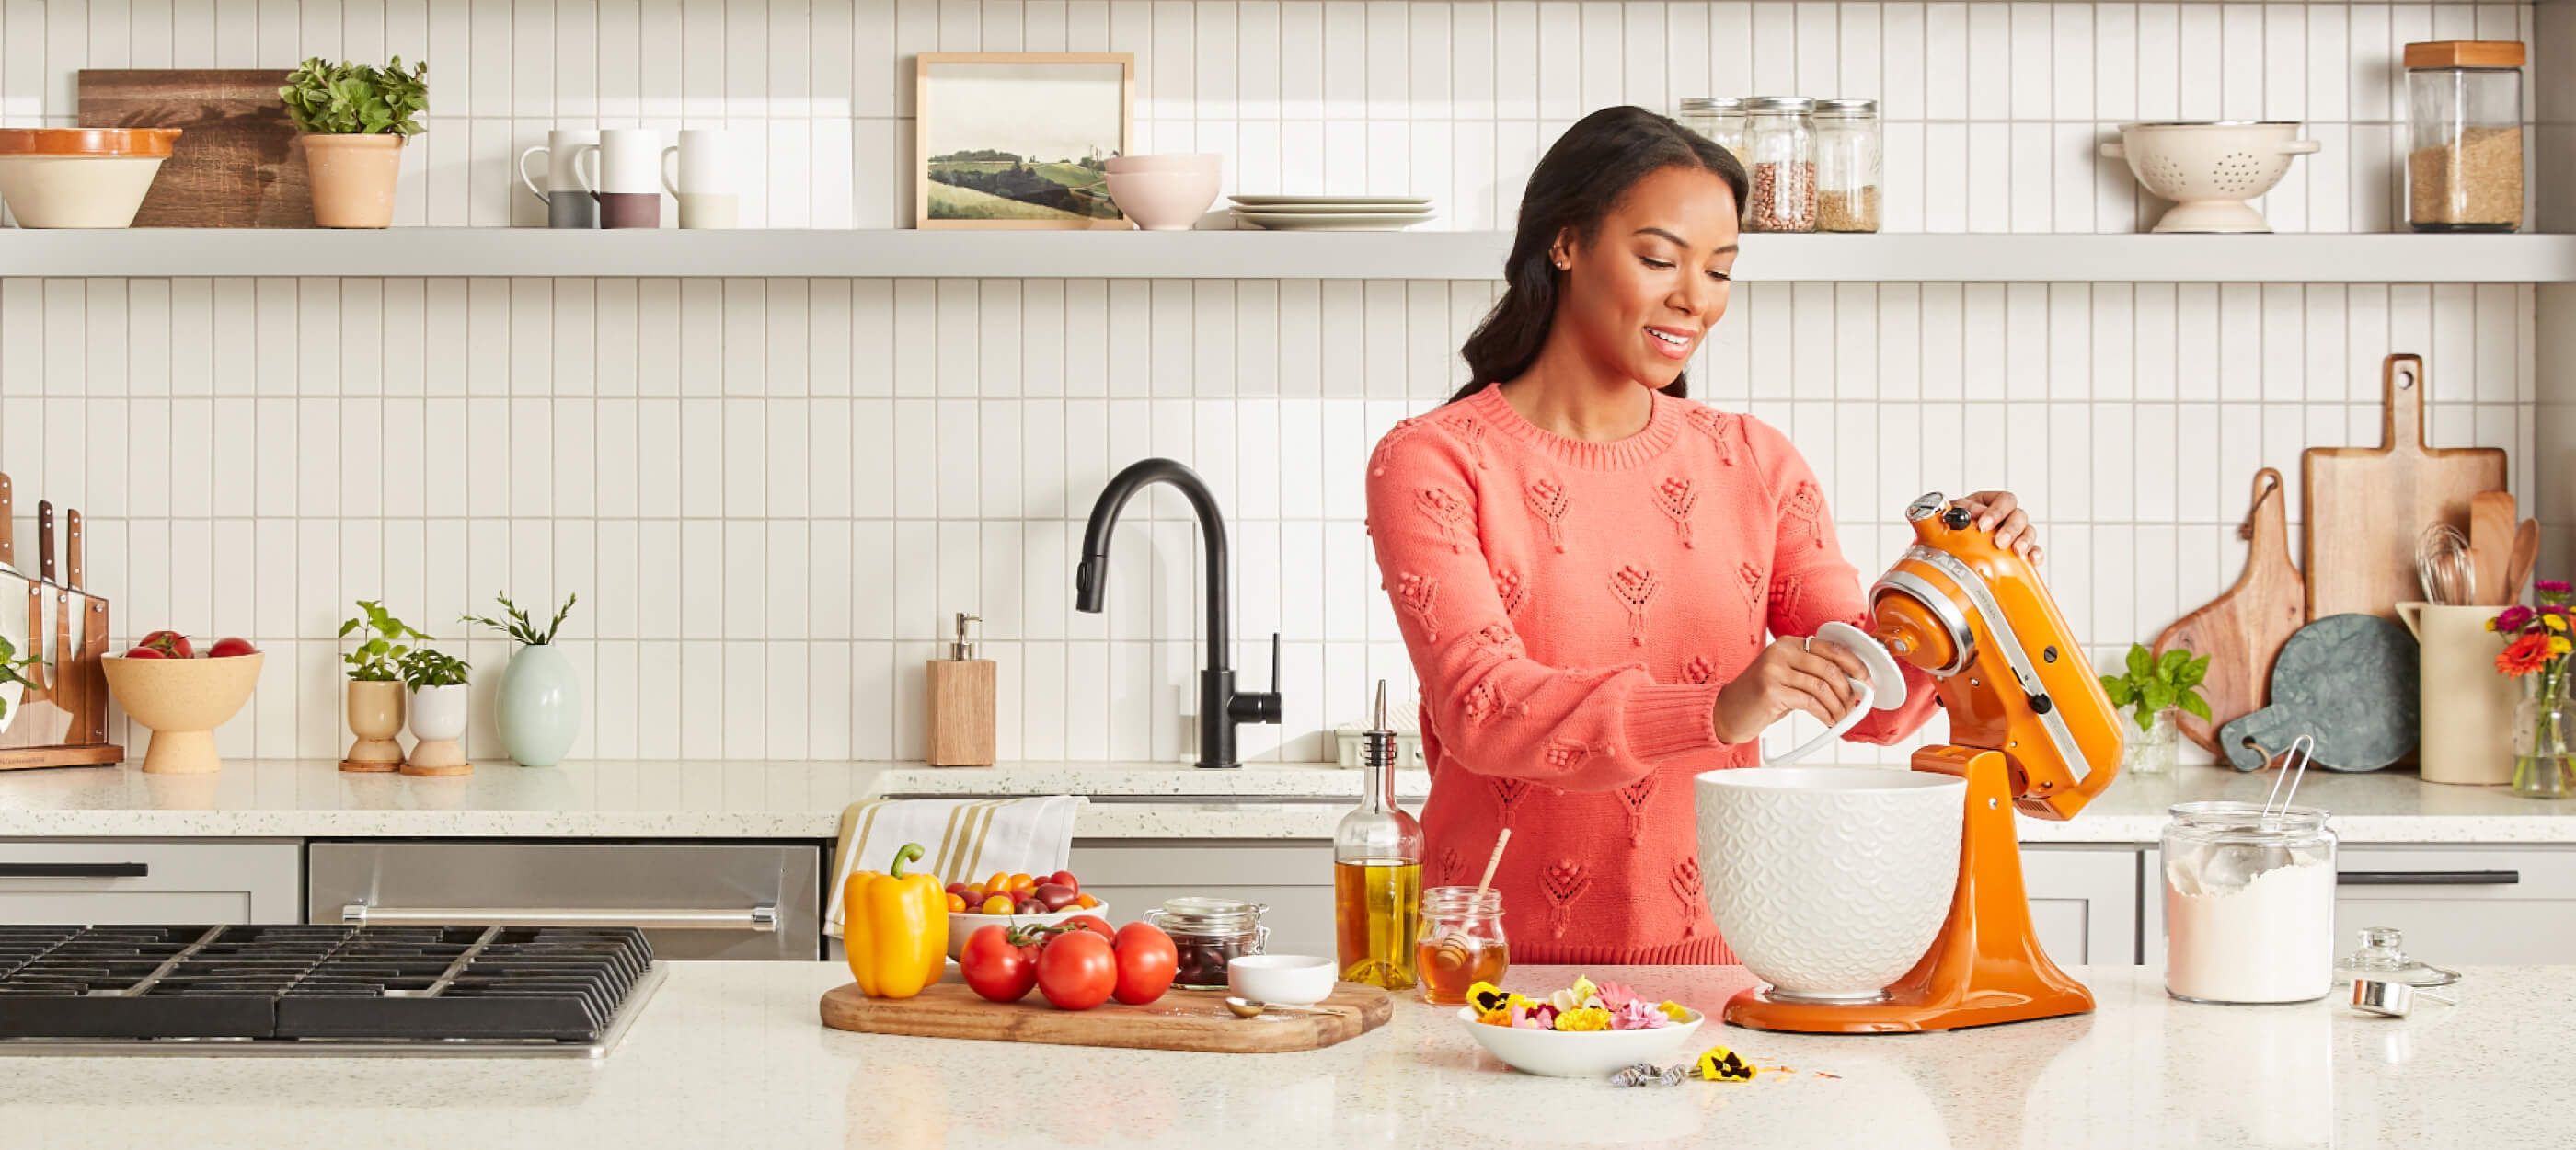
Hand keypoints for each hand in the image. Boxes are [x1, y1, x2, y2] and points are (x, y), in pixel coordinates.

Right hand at [1711, 635, 1871, 745]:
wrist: (1727, 711)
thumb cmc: (1760, 696)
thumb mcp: (1787, 677)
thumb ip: (1814, 674)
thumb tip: (1852, 684)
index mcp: (1789, 643)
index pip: (1831, 648)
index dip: (1855, 664)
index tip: (1867, 680)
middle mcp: (1781, 652)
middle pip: (1829, 668)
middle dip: (1849, 689)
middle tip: (1856, 703)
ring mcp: (1774, 671)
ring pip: (1822, 687)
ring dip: (1839, 706)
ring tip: (1842, 717)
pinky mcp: (1771, 691)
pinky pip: (1810, 703)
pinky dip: (1825, 714)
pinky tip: (1829, 722)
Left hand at [1956, 491, 2041, 563]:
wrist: (1946, 544)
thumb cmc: (1951, 525)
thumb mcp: (1952, 512)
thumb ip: (1963, 508)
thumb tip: (1977, 512)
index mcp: (1991, 502)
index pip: (2005, 500)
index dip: (1997, 511)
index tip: (1983, 525)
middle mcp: (2007, 516)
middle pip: (2020, 516)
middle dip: (2010, 530)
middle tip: (1999, 542)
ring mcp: (2015, 533)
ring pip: (2029, 532)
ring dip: (2024, 541)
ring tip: (2016, 551)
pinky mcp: (2019, 551)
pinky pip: (2034, 551)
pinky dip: (2035, 555)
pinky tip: (2031, 559)